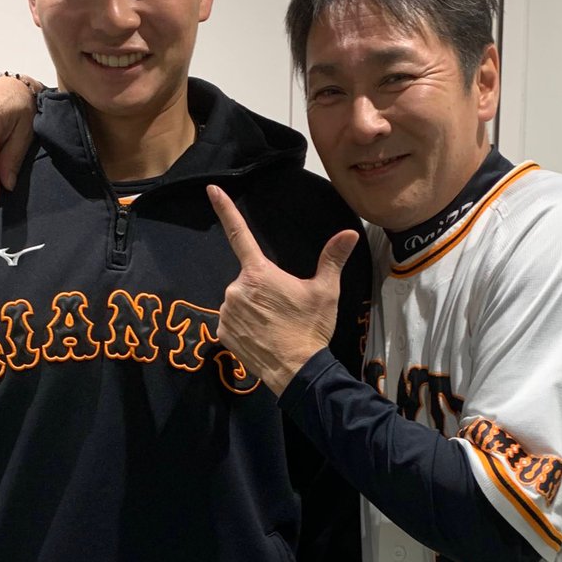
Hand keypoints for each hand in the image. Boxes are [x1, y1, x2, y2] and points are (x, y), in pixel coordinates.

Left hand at [207, 185, 358, 396]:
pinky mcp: (222, 332)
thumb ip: (332, 259)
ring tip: (274, 325)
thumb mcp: (326, 292)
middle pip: (248, 279)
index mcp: (259, 273)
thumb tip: (350, 234)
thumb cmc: (310, 328)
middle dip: (263, 288)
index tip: (211, 189)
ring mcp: (226, 312)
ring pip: (239, 300)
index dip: (225, 209)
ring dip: (252, 307)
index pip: (239, 233)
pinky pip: (231, 321)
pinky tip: (261, 335)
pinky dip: (244, 325)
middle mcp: (236, 289)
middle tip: (283, 308)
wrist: (296, 371)